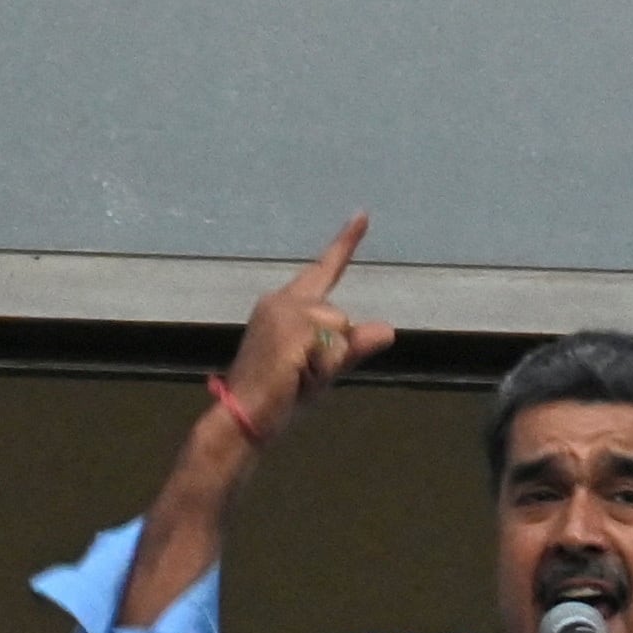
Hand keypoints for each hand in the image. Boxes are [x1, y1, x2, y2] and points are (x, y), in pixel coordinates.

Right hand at [218, 214, 398, 440]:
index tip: (363, 215)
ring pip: (340, 333)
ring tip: (295, 377)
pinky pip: (334, 350)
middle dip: (332, 354)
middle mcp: (282, 300)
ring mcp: (286, 313)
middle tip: (299, 377)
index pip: (323, 270)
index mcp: (285, 304)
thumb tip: (389, 329)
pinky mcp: (293, 329)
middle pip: (340, 320)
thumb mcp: (323, 368)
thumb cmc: (278, 395)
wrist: (243, 417)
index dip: (345, 243)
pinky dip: (323, 370)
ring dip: (327, 364)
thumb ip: (352, 347)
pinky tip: (296, 377)